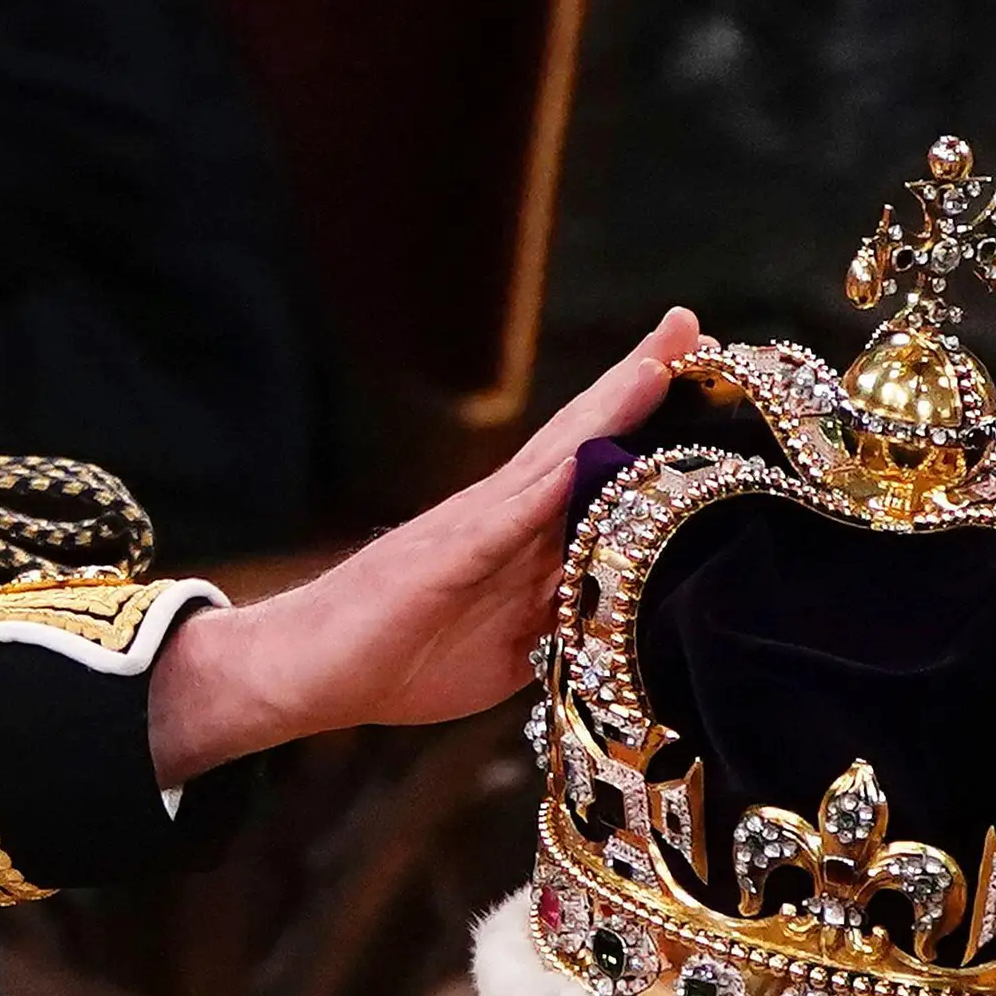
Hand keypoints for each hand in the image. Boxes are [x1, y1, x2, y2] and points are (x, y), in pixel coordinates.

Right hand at [148, 307, 702, 784]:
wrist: (305, 671)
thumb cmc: (397, 658)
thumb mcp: (507, 649)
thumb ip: (557, 618)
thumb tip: (618, 606)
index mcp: (513, 536)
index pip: (587, 464)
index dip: (638, 416)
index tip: (690, 367)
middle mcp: (496, 515)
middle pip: (579, 436)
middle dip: (636, 380)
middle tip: (688, 324)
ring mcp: (468, 529)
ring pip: (554, 458)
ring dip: (609, 408)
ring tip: (660, 359)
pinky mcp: (441, 558)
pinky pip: (508, 517)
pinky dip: (554, 483)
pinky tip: (593, 450)